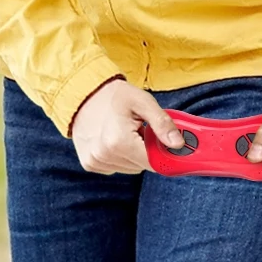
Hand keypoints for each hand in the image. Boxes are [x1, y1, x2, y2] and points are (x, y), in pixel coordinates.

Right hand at [70, 77, 185, 174]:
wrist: (83, 93)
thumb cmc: (114, 96)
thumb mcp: (143, 102)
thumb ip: (163, 124)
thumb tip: (178, 144)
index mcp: (118, 141)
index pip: (153, 162)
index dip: (163, 153)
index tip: (165, 142)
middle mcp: (104, 155)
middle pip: (142, 166)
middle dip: (147, 150)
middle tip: (141, 130)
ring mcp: (95, 161)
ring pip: (130, 168)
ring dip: (134, 154)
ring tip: (126, 133)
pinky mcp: (90, 164)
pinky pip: (116, 167)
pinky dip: (120, 156)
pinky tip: (115, 140)